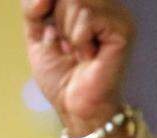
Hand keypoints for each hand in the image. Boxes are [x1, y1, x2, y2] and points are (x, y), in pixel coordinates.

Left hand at [21, 0, 134, 134]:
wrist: (74, 107)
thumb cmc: (61, 76)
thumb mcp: (37, 34)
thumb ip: (33, 7)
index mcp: (89, 2)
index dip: (44, 4)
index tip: (48, 26)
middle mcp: (106, 4)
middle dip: (58, 20)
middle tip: (69, 46)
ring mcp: (117, 15)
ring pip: (77, 2)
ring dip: (68, 33)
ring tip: (80, 52)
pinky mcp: (123, 29)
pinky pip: (88, 18)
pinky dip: (79, 41)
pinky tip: (89, 56)